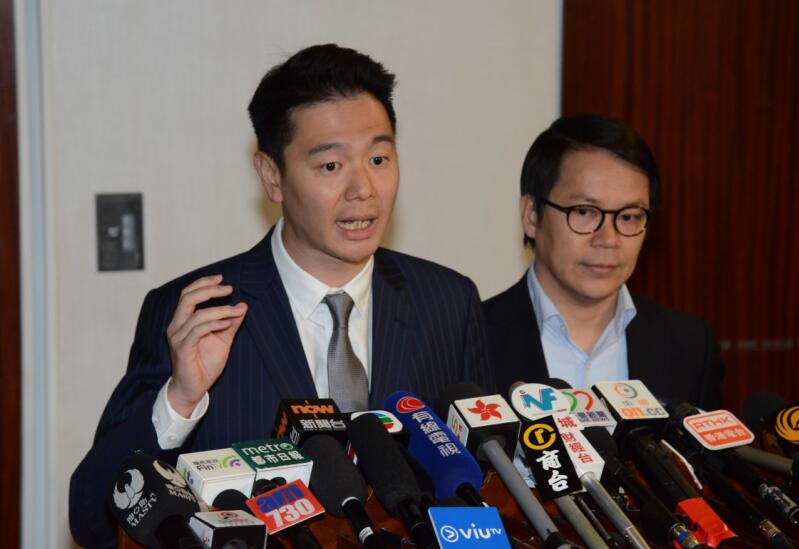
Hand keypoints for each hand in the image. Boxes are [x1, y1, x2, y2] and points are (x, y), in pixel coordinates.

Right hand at [166, 274, 247, 416]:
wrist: (194, 389)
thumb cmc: (205, 363)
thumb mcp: (223, 339)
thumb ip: (231, 322)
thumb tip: (243, 305)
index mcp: (182, 321)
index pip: (188, 294)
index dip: (203, 283)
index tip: (221, 278)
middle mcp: (176, 326)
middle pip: (187, 298)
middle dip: (209, 290)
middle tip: (229, 288)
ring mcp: (178, 338)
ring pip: (197, 315)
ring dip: (219, 310)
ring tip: (235, 311)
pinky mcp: (183, 350)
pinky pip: (197, 331)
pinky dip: (213, 324)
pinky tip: (227, 323)